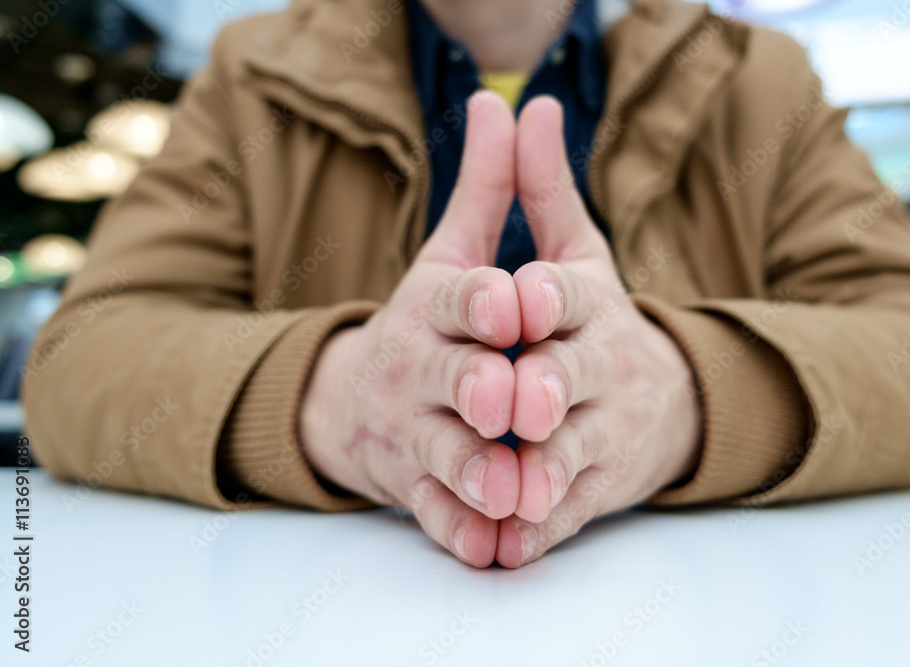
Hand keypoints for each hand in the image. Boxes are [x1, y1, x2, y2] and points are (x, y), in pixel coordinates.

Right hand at [300, 91, 521, 566]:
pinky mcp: (412, 486)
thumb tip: (504, 102)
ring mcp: (410, 434)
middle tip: (513, 398)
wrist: (351, 403)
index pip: (458, 297)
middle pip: (449, 378)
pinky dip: (464, 535)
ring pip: (440, 454)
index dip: (486, 300)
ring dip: (475, 472)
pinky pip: (436, 516)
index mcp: (430, 310)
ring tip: (513, 490)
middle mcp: (414, 371)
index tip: (519, 301)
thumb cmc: (425, 324)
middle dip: (478, 387)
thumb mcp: (451, 257)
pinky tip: (497, 551)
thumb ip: (488, 190)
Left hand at [494, 97, 703, 567]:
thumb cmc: (598, 322)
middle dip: (545, 389)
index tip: (518, 294)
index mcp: (589, 307)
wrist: (669, 402)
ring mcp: (605, 434)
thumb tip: (524, 101)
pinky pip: (569, 512)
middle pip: (572, 378)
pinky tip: (508, 546)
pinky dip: (539, 532)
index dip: (545, 296)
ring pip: (573, 453)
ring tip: (515, 491)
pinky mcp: (599, 488)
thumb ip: (541, 187)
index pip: (569, 294)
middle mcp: (602, 369)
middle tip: (513, 400)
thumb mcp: (578, 254)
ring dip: (545, 473)